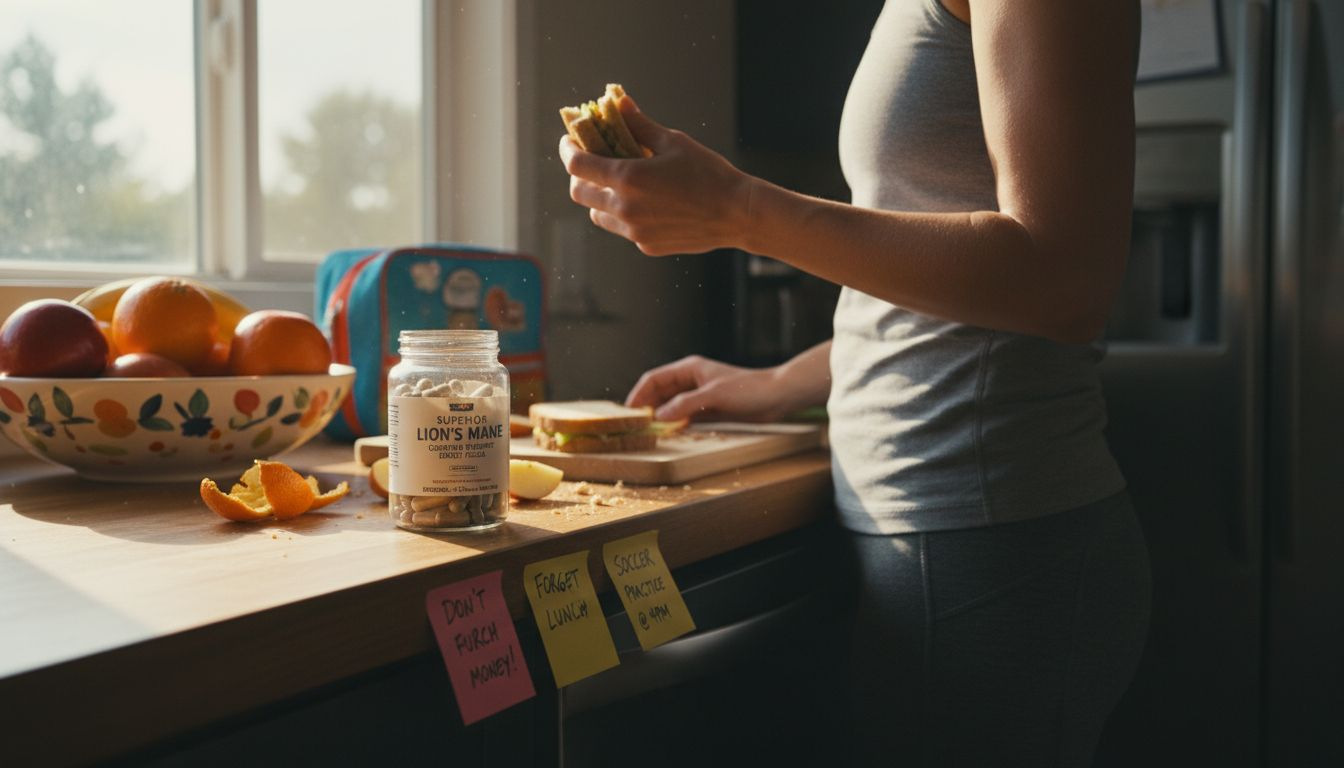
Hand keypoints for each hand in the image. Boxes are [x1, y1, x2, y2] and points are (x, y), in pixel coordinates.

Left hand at [559, 96, 755, 255]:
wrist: (736, 213)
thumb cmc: (708, 173)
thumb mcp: (672, 142)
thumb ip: (639, 125)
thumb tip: (619, 102)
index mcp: (628, 178)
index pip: (578, 165)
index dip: (568, 150)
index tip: (570, 141)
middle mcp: (625, 208)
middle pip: (579, 193)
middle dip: (578, 175)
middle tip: (590, 162)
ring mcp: (634, 231)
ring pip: (597, 214)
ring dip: (599, 197)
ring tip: (617, 183)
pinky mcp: (646, 245)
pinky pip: (623, 229)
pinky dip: (624, 214)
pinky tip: (644, 202)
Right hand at [626, 355, 786, 422]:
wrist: (776, 397)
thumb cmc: (748, 390)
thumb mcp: (714, 396)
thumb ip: (685, 405)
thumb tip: (660, 416)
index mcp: (689, 369)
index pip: (654, 378)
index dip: (639, 393)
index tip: (629, 411)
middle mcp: (691, 380)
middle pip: (660, 392)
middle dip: (647, 406)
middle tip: (635, 425)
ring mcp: (699, 395)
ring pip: (671, 405)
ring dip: (660, 416)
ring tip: (648, 431)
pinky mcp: (708, 408)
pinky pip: (684, 416)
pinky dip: (675, 423)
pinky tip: (669, 433)